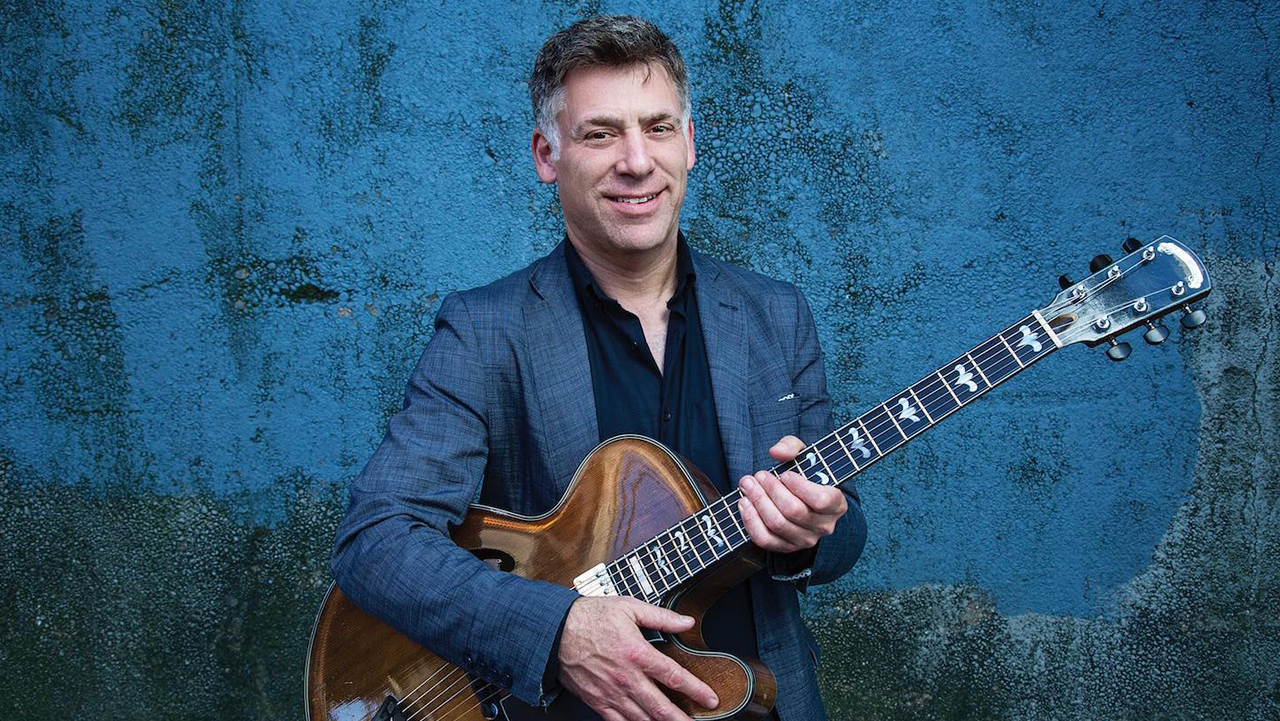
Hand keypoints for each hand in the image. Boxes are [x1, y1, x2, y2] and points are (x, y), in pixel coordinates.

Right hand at [558, 596, 718, 719]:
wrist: (554, 631)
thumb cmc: (589, 616)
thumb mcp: (629, 608)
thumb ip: (661, 617)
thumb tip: (686, 621)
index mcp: (637, 653)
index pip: (674, 677)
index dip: (696, 690)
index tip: (710, 699)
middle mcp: (626, 677)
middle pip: (661, 706)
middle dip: (682, 719)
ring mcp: (611, 693)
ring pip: (642, 719)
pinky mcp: (597, 701)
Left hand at [737, 435, 847, 552]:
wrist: (803, 500)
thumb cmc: (805, 475)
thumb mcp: (804, 455)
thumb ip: (792, 447)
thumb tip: (776, 452)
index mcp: (836, 504)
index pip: (820, 500)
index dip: (799, 487)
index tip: (784, 474)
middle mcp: (824, 526)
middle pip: (793, 511)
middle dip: (771, 490)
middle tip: (759, 475)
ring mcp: (805, 540)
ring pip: (777, 524)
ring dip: (758, 502)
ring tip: (747, 485)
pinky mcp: (786, 547)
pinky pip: (765, 540)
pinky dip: (751, 521)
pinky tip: (744, 503)